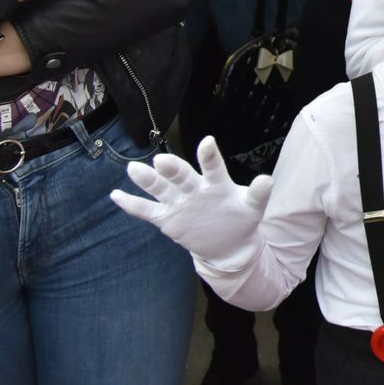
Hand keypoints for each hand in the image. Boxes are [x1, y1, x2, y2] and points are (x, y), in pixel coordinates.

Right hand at [110, 136, 272, 268]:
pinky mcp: (167, 218)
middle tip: (162, 160)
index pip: (213, 167)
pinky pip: (147, 211)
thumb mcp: (252, 208)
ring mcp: (179, 202)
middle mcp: (194, 188)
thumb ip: (258, 194)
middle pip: (181, 176)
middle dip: (172, 169)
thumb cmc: (241, 218)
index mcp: (216, 183)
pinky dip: (132, 204)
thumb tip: (268, 180)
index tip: (207, 141)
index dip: (210, 156)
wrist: (228, 243)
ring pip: (160, 189)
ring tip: (134, 168)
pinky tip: (116, 195)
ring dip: (148, 180)